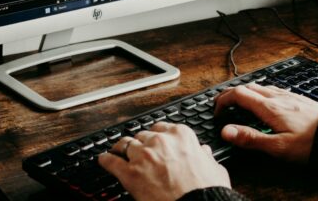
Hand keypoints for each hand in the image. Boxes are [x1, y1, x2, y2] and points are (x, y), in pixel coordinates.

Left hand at [98, 122, 229, 200]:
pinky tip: (103, 159)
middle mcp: (160, 141)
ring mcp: (143, 156)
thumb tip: (204, 152)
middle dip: (140, 143)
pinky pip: (111, 162)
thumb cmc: (206, 190)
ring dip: (121, 148)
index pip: (161, 128)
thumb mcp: (214, 168)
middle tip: (138, 150)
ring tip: (116, 150)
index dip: (156, 136)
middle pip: (142, 135)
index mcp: (181, 135)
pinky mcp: (129, 174)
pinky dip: (105, 160)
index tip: (154, 139)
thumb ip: (205, 156)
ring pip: (125, 144)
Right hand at [214, 83, 317, 163]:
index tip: (216, 111)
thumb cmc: (311, 143)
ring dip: (246, 92)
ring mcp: (288, 95)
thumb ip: (251, 138)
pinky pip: (273, 89)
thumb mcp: (277, 147)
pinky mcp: (297, 98)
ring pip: (261, 86)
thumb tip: (227, 131)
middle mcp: (278, 97)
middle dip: (231, 94)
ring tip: (239, 102)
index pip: (238, 94)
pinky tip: (265, 102)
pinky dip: (260, 92)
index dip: (223, 100)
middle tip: (222, 105)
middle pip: (248, 86)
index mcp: (269, 107)